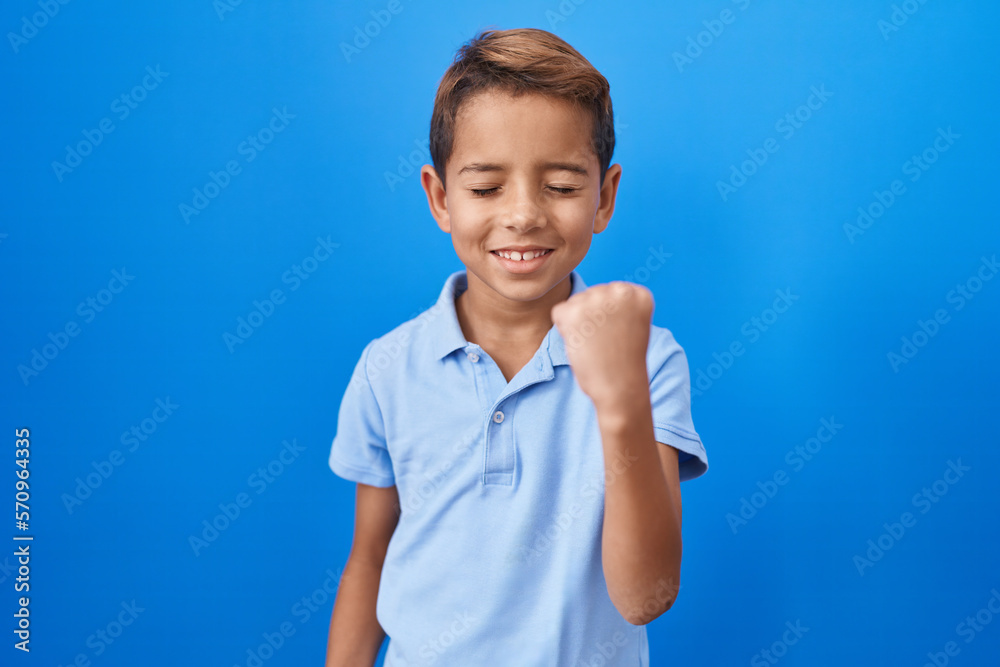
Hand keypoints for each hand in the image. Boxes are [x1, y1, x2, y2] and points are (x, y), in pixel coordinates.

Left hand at [550, 281, 652, 410]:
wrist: (620, 387)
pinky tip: (582, 344)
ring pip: (575, 303)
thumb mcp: (631, 323)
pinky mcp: (572, 312)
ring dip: (579, 323)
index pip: (612, 293)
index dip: (610, 316)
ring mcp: (595, 299)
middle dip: (592, 316)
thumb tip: (586, 295)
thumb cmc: (624, 361)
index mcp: (638, 293)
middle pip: (592, 295)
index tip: (620, 334)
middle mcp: (619, 290)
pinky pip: (559, 313)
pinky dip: (565, 330)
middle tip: (605, 341)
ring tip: (595, 344)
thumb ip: (616, 304)